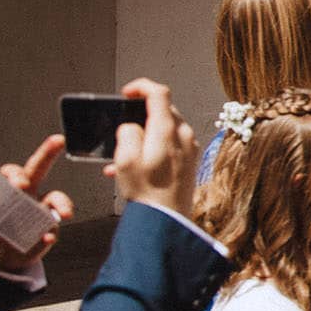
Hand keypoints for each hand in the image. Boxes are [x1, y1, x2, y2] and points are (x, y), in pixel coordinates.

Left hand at [0, 136, 74, 270]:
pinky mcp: (47, 229)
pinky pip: (54, 227)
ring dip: (62, 203)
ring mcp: (38, 211)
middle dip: (48, 153)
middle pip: (38, 168)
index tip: (18, 184)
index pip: (10, 173)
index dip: (14, 174)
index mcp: (2, 192)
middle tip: (56, 144)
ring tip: (64, 213)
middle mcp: (23, 196)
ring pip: (56, 198)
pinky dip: (52, 233)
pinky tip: (47, 238)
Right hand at [108, 79, 197, 216]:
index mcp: (168, 130)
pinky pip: (169, 146)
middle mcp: (184, 136)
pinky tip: (132, 169)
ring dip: (143, 135)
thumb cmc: (147, 194)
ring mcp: (190, 149)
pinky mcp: (189, 162)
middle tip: (121, 126)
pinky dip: (150, 149)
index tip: (126, 93)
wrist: (168, 223)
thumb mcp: (125, 159)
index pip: (159, 92)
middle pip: (163, 111)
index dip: (141, 87)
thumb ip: (127, 133)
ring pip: (164, 130)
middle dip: (140, 115)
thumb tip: (131, 126)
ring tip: (121, 155)